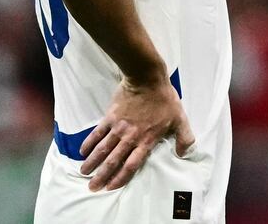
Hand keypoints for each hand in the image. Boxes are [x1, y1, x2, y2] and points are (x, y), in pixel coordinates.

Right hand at [79, 77, 193, 190]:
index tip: (110, 187)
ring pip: (102, 149)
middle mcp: (130, 138)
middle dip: (102, 176)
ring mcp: (118, 128)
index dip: (120, 178)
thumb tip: (184, 153)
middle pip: (113, 161)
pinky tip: (82, 152)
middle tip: (92, 187)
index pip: (131, 165)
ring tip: (84, 173)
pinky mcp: (110, 117)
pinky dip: (89, 143)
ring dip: (92, 162)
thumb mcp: (180, 119)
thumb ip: (184, 137)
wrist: (147, 79)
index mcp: (146, 140)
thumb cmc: (165, 99)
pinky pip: (97, 133)